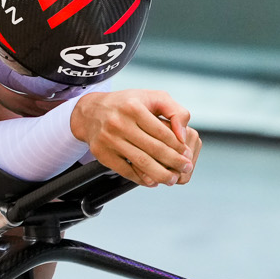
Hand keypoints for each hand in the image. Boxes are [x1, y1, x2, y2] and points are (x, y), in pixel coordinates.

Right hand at [70, 90, 201, 185]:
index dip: (178, 146)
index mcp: (134, 107)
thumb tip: (183, 134)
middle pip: (153, 149)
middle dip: (173, 161)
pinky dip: (141, 179)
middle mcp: (119, 123)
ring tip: (172, 179)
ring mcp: (109, 140)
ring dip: (160, 174)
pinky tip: (153, 181)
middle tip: (185, 168)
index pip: (162, 132)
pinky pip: (126, 171)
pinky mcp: (102, 154)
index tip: (188, 154)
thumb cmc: (127, 105)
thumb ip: (174, 111)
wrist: (91, 112)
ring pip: (141, 162)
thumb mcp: (152, 97)